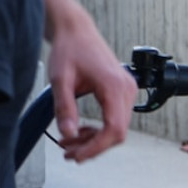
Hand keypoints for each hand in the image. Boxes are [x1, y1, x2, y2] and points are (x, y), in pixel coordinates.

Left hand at [46, 7, 137, 162]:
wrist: (76, 31)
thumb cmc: (69, 50)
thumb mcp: (60, 80)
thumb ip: (65, 109)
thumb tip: (68, 136)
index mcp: (114, 86)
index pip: (113, 129)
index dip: (95, 148)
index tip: (76, 156)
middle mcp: (126, 88)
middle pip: (117, 132)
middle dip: (92, 146)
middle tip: (68, 153)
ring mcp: (127, 89)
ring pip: (117, 128)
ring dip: (94, 140)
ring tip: (69, 142)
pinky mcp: (122, 90)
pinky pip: (116, 118)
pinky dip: (99, 129)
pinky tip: (80, 130)